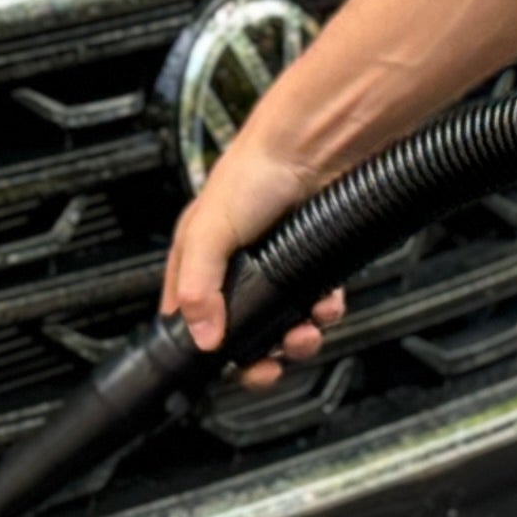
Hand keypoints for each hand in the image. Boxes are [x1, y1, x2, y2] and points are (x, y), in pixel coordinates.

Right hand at [160, 139, 344, 388]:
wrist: (312, 149)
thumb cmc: (252, 173)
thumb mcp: (208, 231)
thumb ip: (199, 285)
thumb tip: (202, 335)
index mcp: (198, 263)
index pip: (191, 320)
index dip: (206, 349)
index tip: (228, 367)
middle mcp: (234, 269)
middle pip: (241, 333)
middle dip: (259, 354)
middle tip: (271, 363)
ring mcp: (275, 270)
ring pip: (282, 324)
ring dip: (296, 338)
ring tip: (304, 333)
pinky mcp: (311, 266)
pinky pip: (317, 306)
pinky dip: (323, 312)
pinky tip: (326, 304)